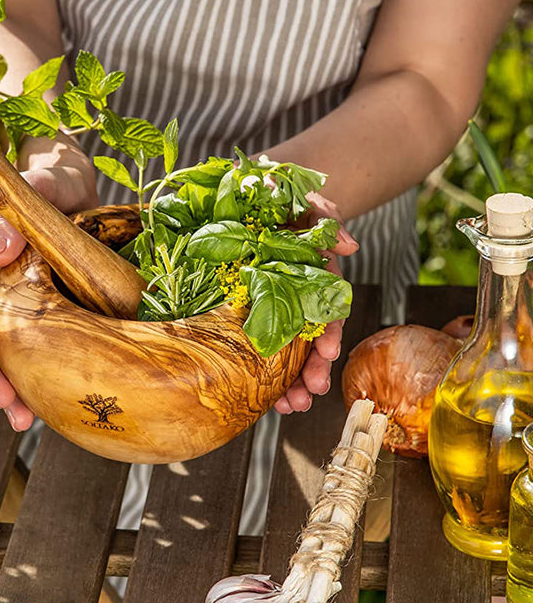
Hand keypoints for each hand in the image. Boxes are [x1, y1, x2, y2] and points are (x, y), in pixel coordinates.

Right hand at [0, 166, 96, 430]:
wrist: (74, 189)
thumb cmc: (54, 182)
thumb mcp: (40, 184)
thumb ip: (13, 211)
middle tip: (11, 408)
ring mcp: (13, 299)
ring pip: (6, 348)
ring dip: (12, 386)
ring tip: (25, 421)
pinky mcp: (36, 310)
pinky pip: (31, 345)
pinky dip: (36, 374)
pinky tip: (46, 404)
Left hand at [273, 193, 358, 413]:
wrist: (256, 196)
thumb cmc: (287, 198)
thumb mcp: (308, 202)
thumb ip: (325, 220)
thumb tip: (349, 245)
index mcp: (316, 275)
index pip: (329, 308)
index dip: (329, 331)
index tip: (329, 353)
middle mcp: (301, 296)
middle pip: (312, 338)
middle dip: (313, 368)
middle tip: (309, 393)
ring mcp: (278, 305)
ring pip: (289, 349)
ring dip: (292, 380)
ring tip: (289, 406)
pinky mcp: (253, 309)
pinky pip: (261, 344)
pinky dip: (265, 373)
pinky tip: (267, 398)